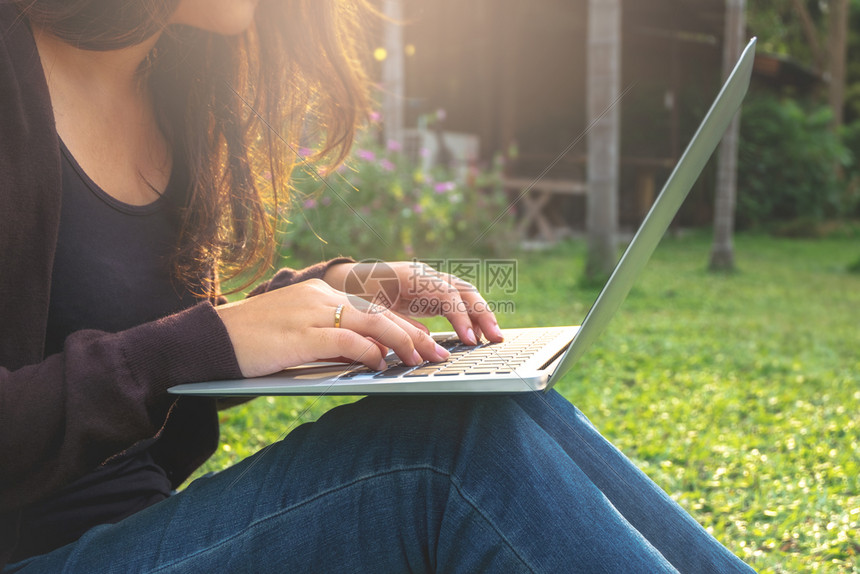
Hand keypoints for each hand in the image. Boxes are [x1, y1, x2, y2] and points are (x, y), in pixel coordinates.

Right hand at [215, 279, 449, 377]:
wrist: (211, 338)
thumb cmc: (252, 342)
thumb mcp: (297, 334)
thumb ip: (330, 340)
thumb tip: (366, 356)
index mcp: (320, 293)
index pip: (373, 308)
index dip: (403, 327)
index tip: (426, 343)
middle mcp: (320, 296)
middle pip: (380, 313)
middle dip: (414, 335)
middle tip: (437, 355)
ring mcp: (311, 312)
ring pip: (372, 323)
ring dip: (402, 343)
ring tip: (421, 361)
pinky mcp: (302, 333)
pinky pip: (347, 340)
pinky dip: (370, 352)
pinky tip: (382, 365)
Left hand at [324, 261, 503, 345]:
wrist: (349, 282)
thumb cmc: (356, 296)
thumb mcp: (370, 312)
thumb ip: (398, 325)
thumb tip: (427, 344)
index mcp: (410, 275)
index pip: (446, 293)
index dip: (461, 316)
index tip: (469, 339)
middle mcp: (426, 274)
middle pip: (464, 289)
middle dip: (482, 313)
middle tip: (494, 338)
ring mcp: (432, 281)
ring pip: (466, 293)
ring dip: (482, 315)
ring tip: (494, 338)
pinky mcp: (434, 292)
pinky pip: (459, 301)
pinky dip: (472, 316)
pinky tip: (479, 334)